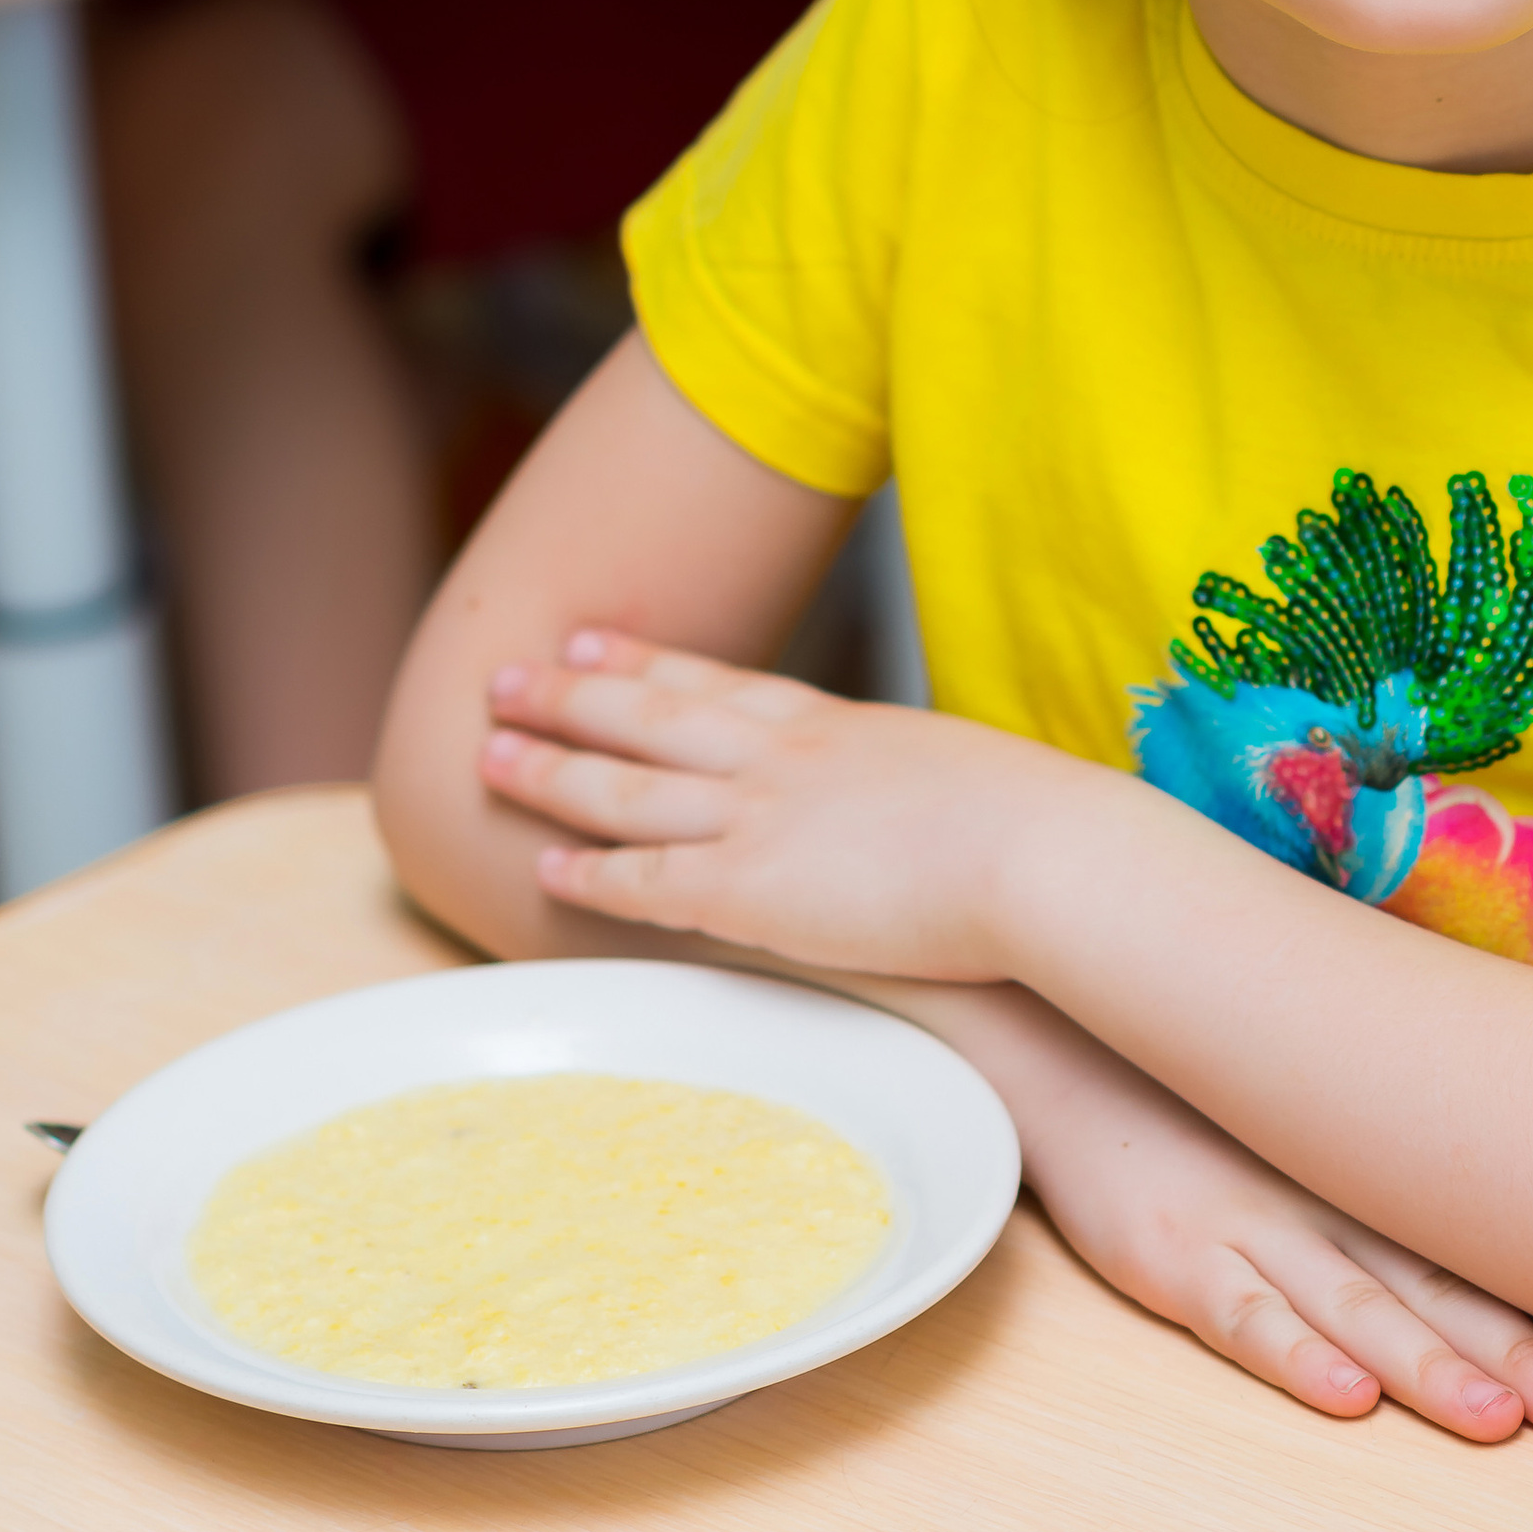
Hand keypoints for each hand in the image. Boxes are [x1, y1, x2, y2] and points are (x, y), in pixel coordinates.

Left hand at [481, 632, 1057, 978]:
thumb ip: (917, 784)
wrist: (1041, 851)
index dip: (647, 661)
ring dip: (553, 770)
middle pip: (652, 717)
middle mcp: (782, 759)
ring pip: (628, 788)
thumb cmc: (1033, 823)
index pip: (719, 682)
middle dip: (572, 696)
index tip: (593, 639)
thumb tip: (924, 799)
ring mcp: (761, 820)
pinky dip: (594, 873)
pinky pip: (650, 881)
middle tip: (506, 677)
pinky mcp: (753, 892)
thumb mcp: (962, 776)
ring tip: (491, 753)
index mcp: (836, 726)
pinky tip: (545, 866)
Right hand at [1018, 1028, 1532, 1444]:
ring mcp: (1246, 1226)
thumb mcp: (1305, 1108)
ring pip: (1355, 1306)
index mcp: (1365, 1172)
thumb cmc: (1198, 1084)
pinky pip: (1239, 1312)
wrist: (1067, 1034)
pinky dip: (1293, 1354)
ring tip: (1501, 1420)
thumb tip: (1506, 1184)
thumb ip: (1391, 1149)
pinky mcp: (1171, 1252)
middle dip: (1521, 1355)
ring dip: (1430, 1366)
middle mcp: (1322, 1201)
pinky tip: (1345, 1396)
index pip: (1480, 1248)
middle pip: (1439, 1287)